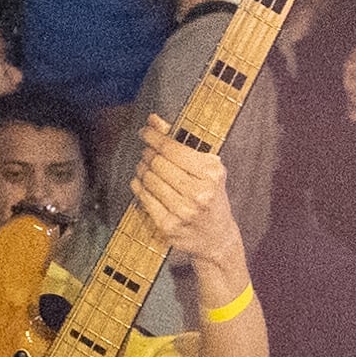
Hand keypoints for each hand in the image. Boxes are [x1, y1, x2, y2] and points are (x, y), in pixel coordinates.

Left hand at [127, 113, 248, 290]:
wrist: (216, 236)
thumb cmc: (211, 196)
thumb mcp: (206, 168)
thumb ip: (180, 142)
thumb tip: (154, 120)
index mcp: (211, 174)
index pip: (173, 149)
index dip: (154, 137)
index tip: (145, 132)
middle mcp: (199, 193)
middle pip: (157, 163)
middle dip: (148, 153)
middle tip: (146, 151)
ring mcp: (183, 211)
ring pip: (149, 179)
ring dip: (142, 169)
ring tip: (145, 166)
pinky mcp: (168, 225)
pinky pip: (143, 198)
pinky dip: (138, 186)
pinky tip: (141, 182)